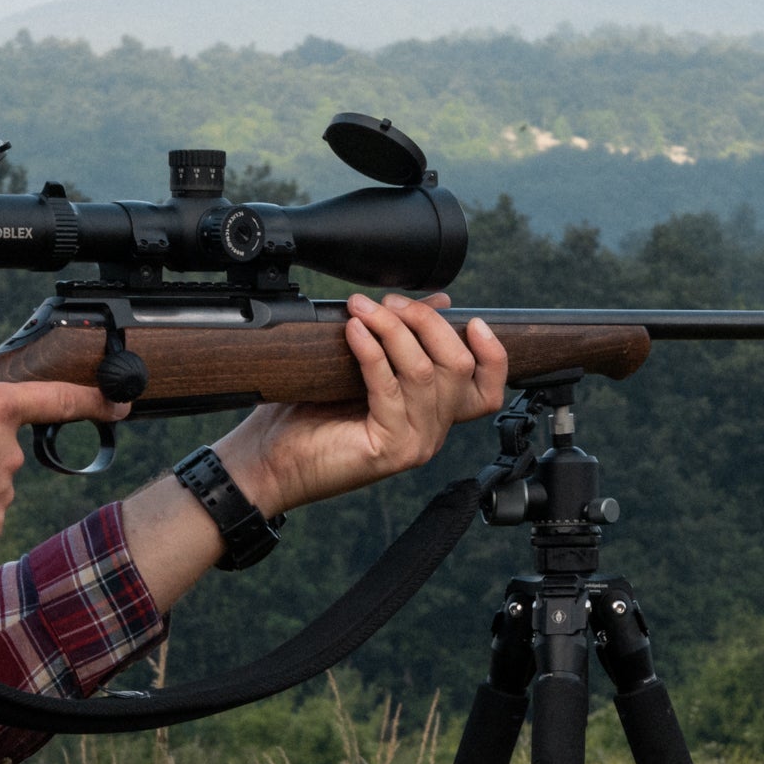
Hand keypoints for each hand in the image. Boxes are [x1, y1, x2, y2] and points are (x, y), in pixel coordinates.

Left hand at [218, 295, 510, 514]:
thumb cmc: (310, 415)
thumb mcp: (365, 366)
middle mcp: (432, 432)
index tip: (474, 320)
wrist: (269, 461)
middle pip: (458, 367)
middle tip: (388, 303)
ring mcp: (415, 443)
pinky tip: (353, 331)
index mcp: (434, 414)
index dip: (493, 355)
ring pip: (424, 372)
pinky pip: (389, 388)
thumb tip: (438, 302)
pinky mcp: (391, 449)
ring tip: (362, 309)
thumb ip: (404, 339)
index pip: (488, 389)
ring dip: (392, 329)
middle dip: (425, 323)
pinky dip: (371, 352)